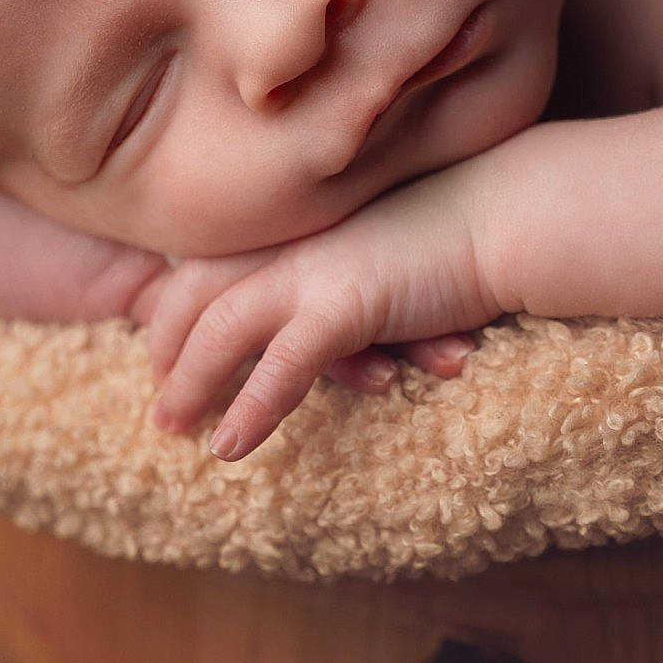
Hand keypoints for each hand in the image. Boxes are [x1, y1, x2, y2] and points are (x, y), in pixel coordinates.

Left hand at [137, 167, 500, 460]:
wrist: (502, 214)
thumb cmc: (447, 231)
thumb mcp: (368, 242)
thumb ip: (327, 263)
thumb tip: (311, 304)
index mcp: (288, 224)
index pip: (201, 262)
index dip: (172, 310)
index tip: (162, 353)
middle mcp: (286, 240)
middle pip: (191, 292)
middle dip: (164, 349)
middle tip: (160, 405)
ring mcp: (310, 269)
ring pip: (219, 329)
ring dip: (189, 383)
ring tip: (173, 428)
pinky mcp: (344, 303)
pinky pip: (282, 364)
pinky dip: (250, 406)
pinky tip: (231, 448)